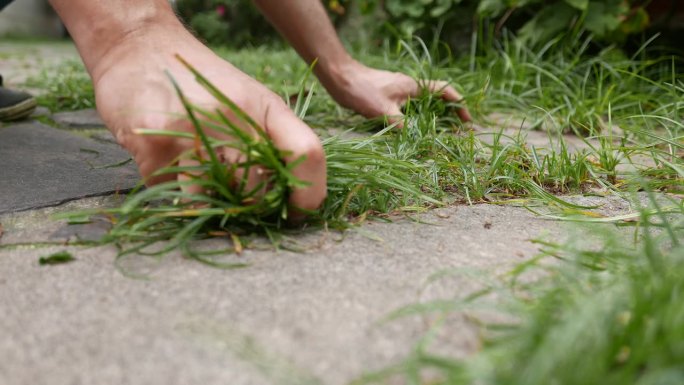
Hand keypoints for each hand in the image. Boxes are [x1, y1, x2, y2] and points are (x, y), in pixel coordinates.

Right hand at [90, 24, 326, 211]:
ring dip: (210, 199)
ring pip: (217, 203)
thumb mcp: (248, 100)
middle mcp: (234, 119)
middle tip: (234, 191)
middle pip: (260, 191)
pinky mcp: (157, 151)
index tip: (298, 212)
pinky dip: (175, 187)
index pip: (308, 153)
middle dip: (251, 204)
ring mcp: (193, 135)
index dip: (311, 194)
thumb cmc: (199, 84)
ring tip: (196, 167)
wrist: (137, 47)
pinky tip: (168, 158)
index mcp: (265, 107)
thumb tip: (292, 203)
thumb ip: (273, 141)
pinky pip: (177, 196)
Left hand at [321, 61, 471, 125]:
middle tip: (458, 131)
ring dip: (434, 117)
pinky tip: (414, 130)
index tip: (467, 121)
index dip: (459, 105)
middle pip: (437, 99)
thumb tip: (417, 143)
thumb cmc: (362, 90)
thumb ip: (402, 127)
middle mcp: (409, 87)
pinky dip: (417, 118)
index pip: (445, 92)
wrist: (339, 77)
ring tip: (441, 133)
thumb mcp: (384, 112)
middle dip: (450, 114)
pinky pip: (410, 108)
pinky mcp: (388, 96)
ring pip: (423, 104)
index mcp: (413, 86)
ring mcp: (398, 91)